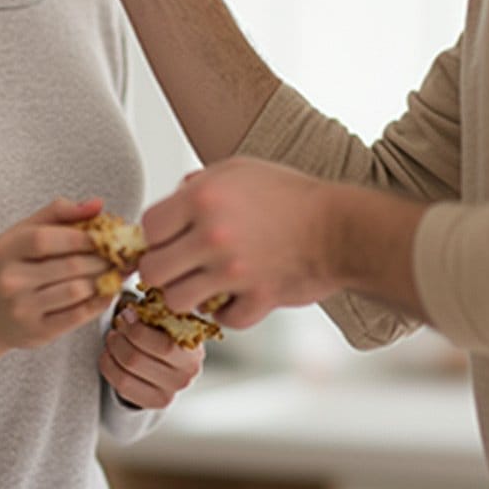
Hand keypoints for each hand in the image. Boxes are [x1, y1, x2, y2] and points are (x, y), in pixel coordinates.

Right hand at [0, 197, 116, 381]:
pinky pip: (79, 315)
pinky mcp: (38, 332)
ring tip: (119, 269)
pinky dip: (100, 301)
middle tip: (124, 252)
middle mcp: (11, 281)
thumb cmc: (13, 264)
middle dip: (104, 258)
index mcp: (7, 249)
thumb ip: (59, 212)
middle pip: (70, 266)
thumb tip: (97, 204)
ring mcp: (23, 309)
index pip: (45, 239)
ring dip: (106, 278)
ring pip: (78, 290)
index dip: (81, 236)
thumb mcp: (24, 232)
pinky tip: (109, 289)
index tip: (106, 234)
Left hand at [99, 310, 204, 409]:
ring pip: (126, 374)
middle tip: (115, 326)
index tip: (126, 314)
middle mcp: (185, 376)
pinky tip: (110, 356)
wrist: (174, 360)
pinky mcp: (154, 403)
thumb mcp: (170, 317)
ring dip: (111, 352)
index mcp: (193, 351)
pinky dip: (109, 368)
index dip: (136, 329)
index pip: (161, 346)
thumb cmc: (169, 331)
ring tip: (112, 338)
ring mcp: (170, 393)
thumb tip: (136, 302)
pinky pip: (122, 387)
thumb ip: (159, 309)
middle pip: (136, 360)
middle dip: (119, 339)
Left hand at [138, 159, 340, 328]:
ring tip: (204, 286)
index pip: (148, 227)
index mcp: (204, 197)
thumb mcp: (242, 170)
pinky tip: (238, 296)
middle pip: (153, 270)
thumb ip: (201, 181)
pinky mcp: (257, 299)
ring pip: (177, 301)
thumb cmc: (293, 196)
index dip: (155, 236)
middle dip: (163, 271)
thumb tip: (176, 195)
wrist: (341, 229)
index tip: (168, 241)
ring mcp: (234, 271)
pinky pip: (222, 319)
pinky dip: (229, 312)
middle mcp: (213, 235)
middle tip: (179, 268)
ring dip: (189, 296)